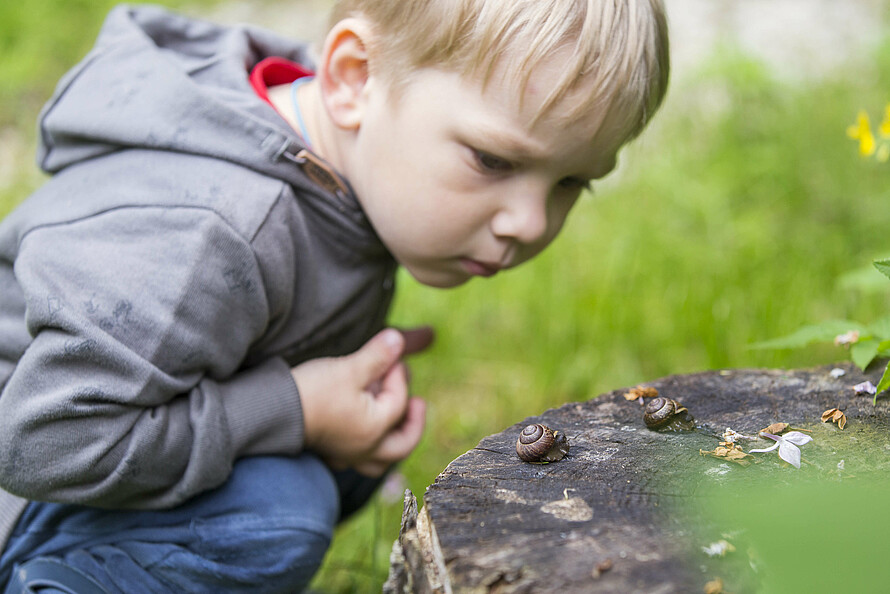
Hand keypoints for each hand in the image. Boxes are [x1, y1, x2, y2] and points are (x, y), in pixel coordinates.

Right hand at [291, 326, 433, 476]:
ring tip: (395, 426)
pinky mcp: (328, 452)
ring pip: (379, 460)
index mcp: (375, 429)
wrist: (271, 412)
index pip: (398, 400)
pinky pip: (355, 459)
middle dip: (413, 423)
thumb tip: (398, 340)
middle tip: (417, 403)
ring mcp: (345, 454)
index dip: (398, 374)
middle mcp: (364, 448)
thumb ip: (378, 356)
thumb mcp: (349, 369)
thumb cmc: (313, 391)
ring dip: (393, 443)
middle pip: (401, 444)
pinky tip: (362, 434)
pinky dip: (366, 449)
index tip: (392, 355)